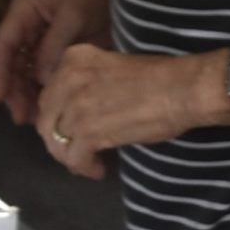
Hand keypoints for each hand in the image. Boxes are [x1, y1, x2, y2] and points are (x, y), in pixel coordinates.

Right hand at [0, 0, 108, 123]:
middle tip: (20, 116)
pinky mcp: (54, 51)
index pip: (4, 44)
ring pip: (25, 71)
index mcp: (24, 10)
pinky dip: (42, 90)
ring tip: (32, 119)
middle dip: (15, 90)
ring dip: (27, 94)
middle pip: (12, 62)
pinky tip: (46, 107)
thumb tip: (39, 79)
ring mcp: (39, 39)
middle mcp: (26, 25)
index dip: (0, 72)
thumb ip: (54, 46)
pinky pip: (42, 73)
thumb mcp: (74, 17)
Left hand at [33, 43, 215, 178]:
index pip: (50, 93)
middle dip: (58, 139)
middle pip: (46, 119)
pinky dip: (83, 168)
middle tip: (77, 150)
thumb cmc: (161, 77)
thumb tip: (82, 113)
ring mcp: (76, 107)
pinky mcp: (88, 132)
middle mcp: (67, 80)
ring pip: (56, 142)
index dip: (59, 116)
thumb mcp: (113, 65)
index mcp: (73, 59)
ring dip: (70, 157)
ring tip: (88, 163)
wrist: (182, 88)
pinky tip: (98, 169)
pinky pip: (73, 158)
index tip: (74, 128)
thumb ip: (89, 82)